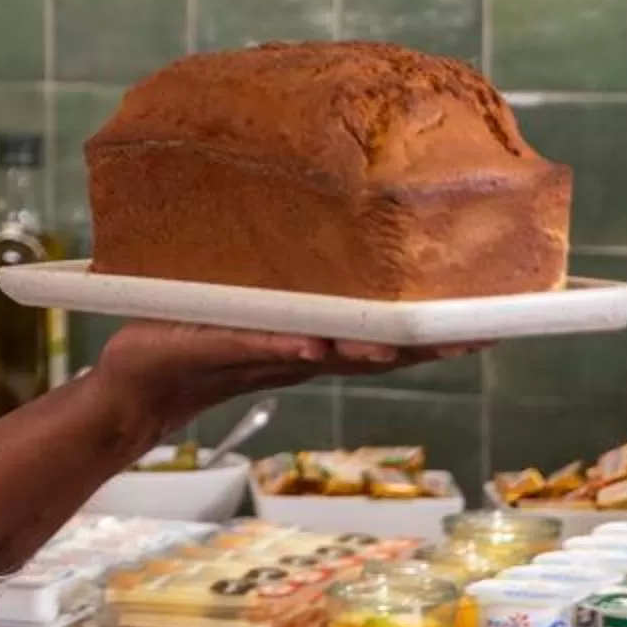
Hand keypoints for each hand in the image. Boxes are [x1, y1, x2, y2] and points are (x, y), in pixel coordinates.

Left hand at [92, 321, 487, 425]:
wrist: (135, 386)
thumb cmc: (192, 339)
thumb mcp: (251, 306)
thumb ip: (289, 290)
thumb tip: (326, 239)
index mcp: (313, 340)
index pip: (386, 337)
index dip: (436, 332)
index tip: (491, 321)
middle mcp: (298, 354)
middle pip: (375, 352)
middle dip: (427, 344)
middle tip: (480, 334)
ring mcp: (262, 355)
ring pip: (328, 355)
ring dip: (367, 349)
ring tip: (406, 341)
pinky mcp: (216, 349)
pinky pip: (258, 348)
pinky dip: (285, 347)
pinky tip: (313, 345)